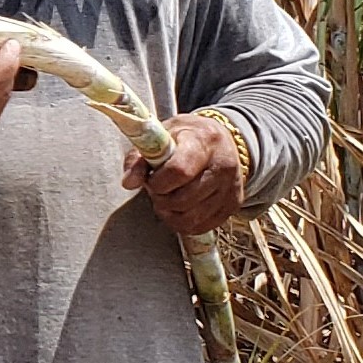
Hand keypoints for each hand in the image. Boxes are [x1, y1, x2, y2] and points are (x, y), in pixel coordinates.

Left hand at [124, 112, 243, 236]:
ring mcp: (231, 187)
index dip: (158, 182)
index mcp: (203, 142)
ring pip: (192, 218)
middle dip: (161, 199)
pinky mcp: (233, 204)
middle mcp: (223, 165)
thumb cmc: (185, 138)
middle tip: (156, 189)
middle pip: (184, 199)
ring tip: (166, 198)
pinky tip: (178, 208)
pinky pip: (201, 226)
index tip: (151, 179)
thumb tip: (128, 183)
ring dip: (170, 213)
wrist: (221, 140)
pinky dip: (183, 223)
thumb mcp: (161, 136)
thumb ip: (139, 158)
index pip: (179, 171)